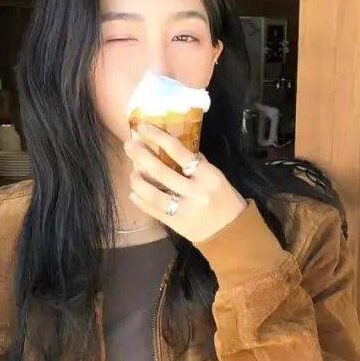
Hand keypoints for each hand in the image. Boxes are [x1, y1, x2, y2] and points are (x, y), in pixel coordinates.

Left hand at [124, 125, 246, 244]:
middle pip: (161, 172)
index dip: (159, 138)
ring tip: (132, 172)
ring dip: (138, 181)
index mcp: (208, 176)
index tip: (143, 128)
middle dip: (141, 156)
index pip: (180, 152)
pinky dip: (140, 201)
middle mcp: (196, 192)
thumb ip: (197, 163)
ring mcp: (185, 210)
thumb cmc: (224, 198)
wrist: (230, 232)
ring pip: (153, 194)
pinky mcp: (176, 224)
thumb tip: (172, 146)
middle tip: (128, 146)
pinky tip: (133, 192)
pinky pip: (153, 211)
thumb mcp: (216, 176)